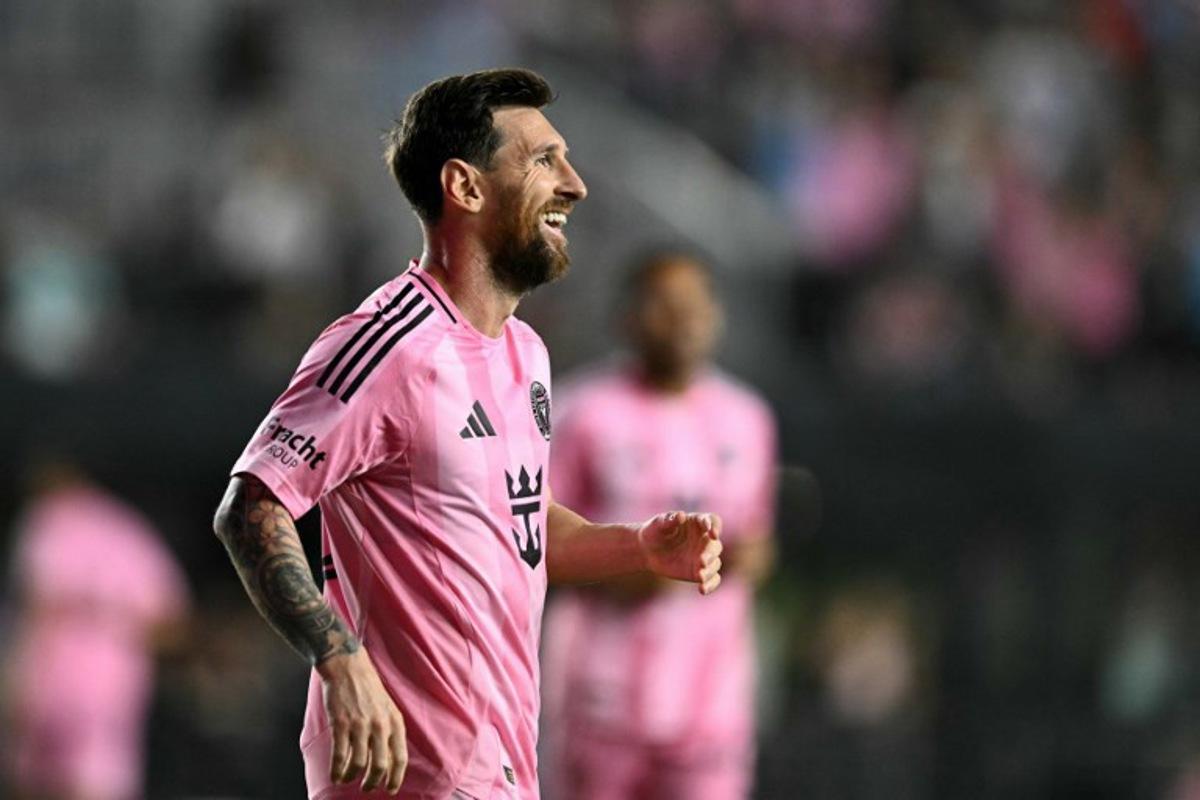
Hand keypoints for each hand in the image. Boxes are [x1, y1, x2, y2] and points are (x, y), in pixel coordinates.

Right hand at [318, 648, 407, 793]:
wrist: (348, 667)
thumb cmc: (368, 689)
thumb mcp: (388, 709)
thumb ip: (389, 732)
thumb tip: (389, 761)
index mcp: (395, 722)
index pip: (400, 758)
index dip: (396, 778)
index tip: (391, 790)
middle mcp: (380, 725)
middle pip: (380, 766)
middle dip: (373, 783)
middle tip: (367, 788)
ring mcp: (360, 725)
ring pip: (359, 764)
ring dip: (352, 777)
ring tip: (346, 779)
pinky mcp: (341, 724)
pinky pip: (340, 755)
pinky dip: (337, 770)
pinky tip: (335, 775)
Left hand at [637, 511, 722, 594]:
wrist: (647, 551)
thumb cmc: (654, 531)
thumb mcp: (658, 524)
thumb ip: (669, 520)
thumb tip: (681, 516)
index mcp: (698, 523)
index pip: (713, 521)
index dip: (715, 526)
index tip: (711, 532)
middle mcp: (704, 539)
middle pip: (716, 545)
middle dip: (711, 553)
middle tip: (702, 560)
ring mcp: (704, 556)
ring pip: (715, 563)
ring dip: (710, 570)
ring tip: (700, 576)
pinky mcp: (700, 572)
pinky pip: (713, 579)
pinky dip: (711, 585)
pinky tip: (702, 589)